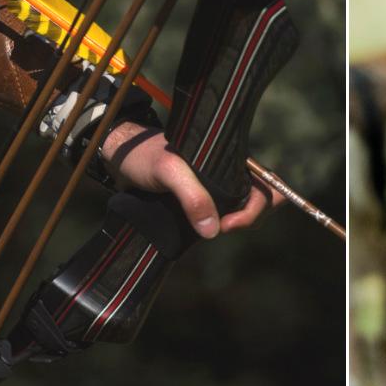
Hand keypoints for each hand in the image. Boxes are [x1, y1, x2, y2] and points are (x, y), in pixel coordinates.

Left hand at [101, 121, 282, 238]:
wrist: (118, 158)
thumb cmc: (143, 155)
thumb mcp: (168, 171)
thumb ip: (192, 196)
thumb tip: (213, 230)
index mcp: (230, 158)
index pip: (267, 182)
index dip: (259, 206)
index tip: (230, 222)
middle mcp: (229, 172)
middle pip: (262, 198)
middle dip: (250, 217)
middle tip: (222, 228)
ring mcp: (216, 186)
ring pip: (243, 209)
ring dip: (234, 222)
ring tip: (208, 228)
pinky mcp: (201, 198)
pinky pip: (223, 214)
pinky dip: (219, 224)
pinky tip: (201, 228)